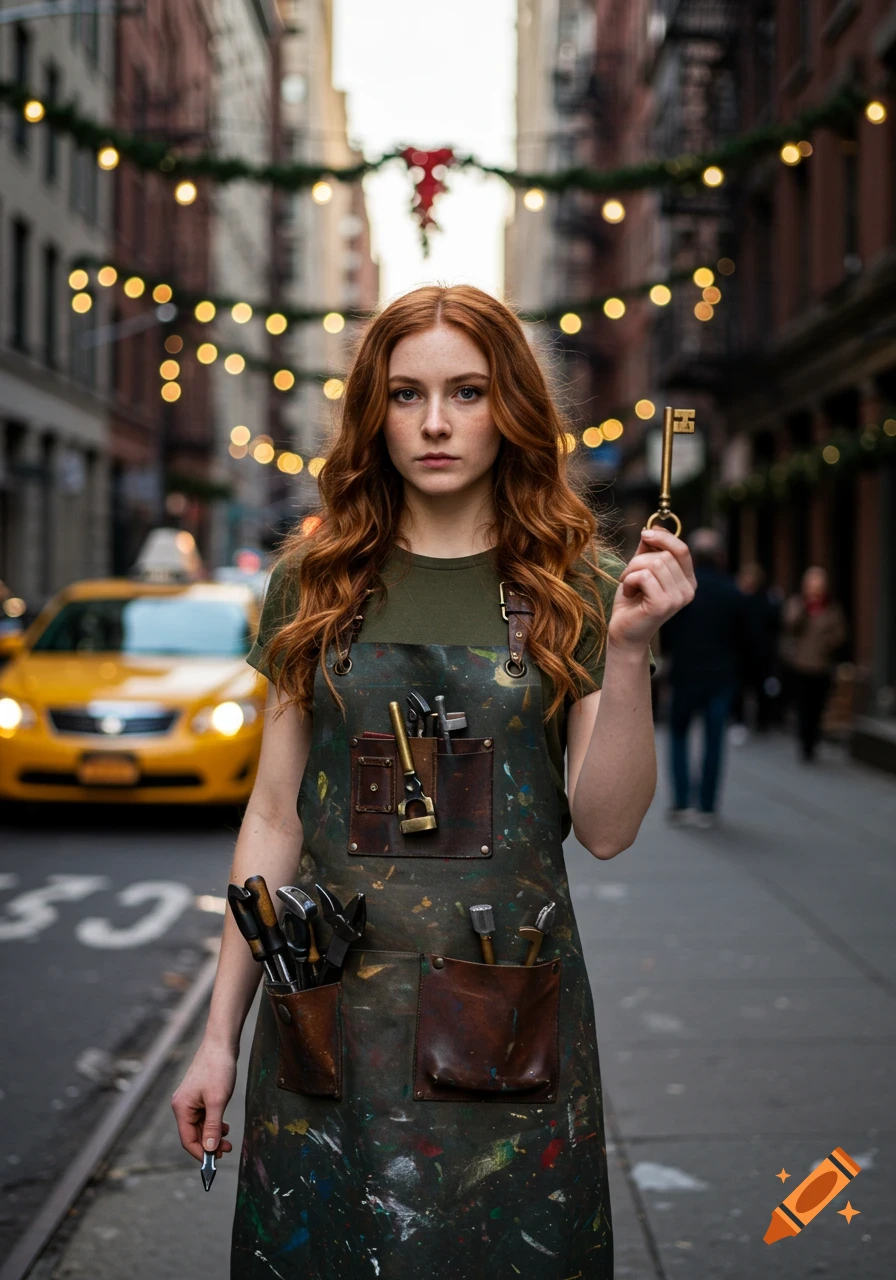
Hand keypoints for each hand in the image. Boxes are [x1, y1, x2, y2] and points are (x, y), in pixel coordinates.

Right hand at [172, 1038, 236, 1162]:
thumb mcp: (217, 1101)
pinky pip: (204, 1116)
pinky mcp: (199, 1094)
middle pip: (194, 1134)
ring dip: (213, 1134)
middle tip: (227, 1149)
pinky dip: (214, 1123)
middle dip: (210, 1144)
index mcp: (181, 1108)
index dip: (201, 1153)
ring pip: (200, 1126)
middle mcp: (182, 1105)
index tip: (216, 1161)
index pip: (188, 1139)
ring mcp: (190, 1100)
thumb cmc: (218, 1069)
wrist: (221, 1043)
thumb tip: (209, 1149)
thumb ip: (212, 1127)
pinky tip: (224, 1125)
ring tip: (228, 1138)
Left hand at [609, 527, 696, 652]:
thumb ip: (649, 550)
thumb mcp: (641, 570)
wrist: (624, 632)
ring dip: (633, 570)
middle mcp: (688, 590)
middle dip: (639, 560)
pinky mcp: (663, 605)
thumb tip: (654, 527)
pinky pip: (645, 576)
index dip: (664, 537)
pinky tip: (630, 593)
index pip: (682, 550)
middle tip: (629, 575)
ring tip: (629, 584)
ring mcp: (678, 599)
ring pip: (654, 563)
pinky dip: (630, 580)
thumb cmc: (632, 601)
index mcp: (687, 581)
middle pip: (665, 555)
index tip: (645, 534)